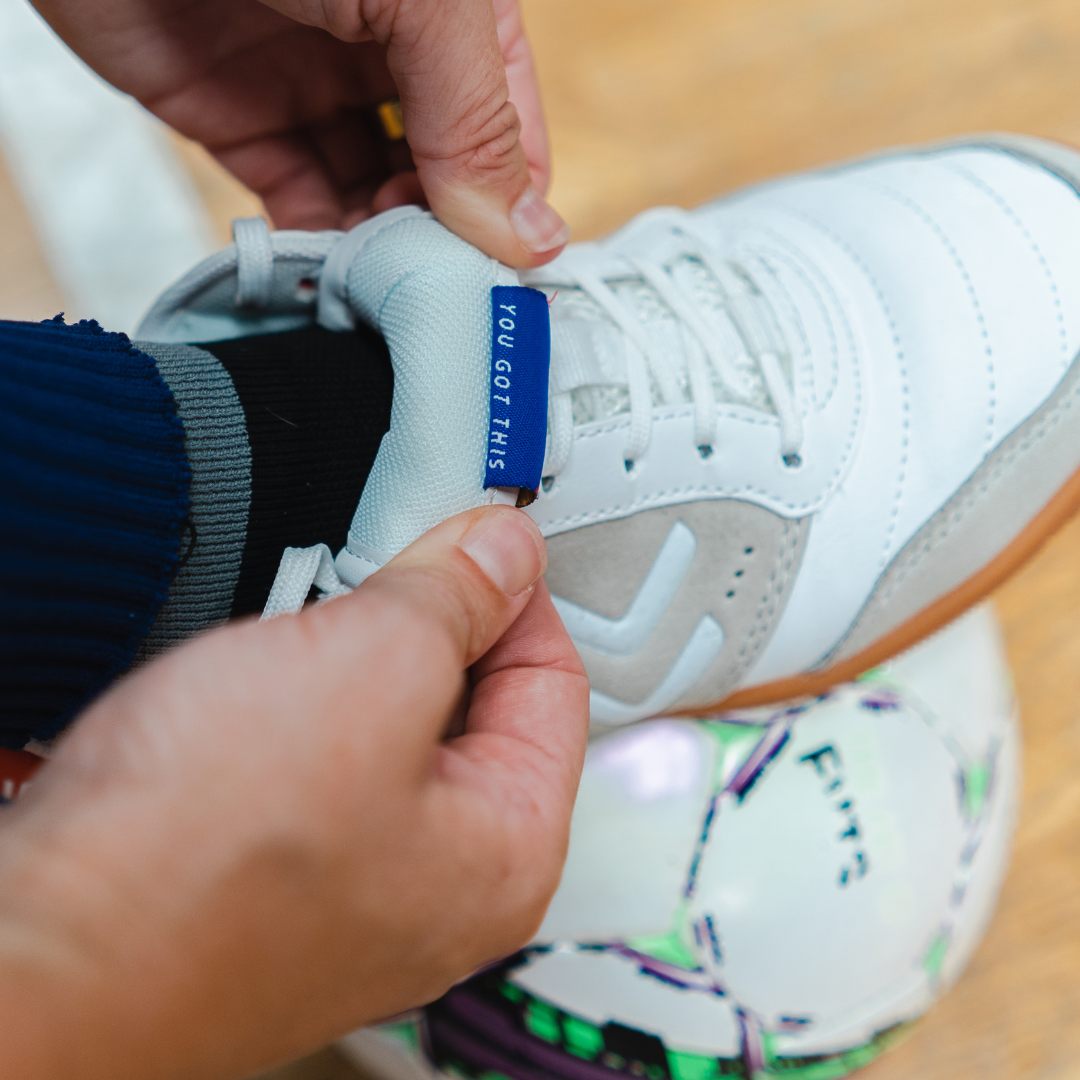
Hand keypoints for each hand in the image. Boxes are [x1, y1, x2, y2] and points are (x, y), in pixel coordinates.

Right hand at [0, 506, 588, 1079]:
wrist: (39, 954)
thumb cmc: (197, 861)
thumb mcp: (369, 671)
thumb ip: (456, 599)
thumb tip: (506, 551)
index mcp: (506, 852)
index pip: (556, 682)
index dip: (517, 590)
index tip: (472, 535)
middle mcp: (440, 885)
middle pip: (471, 706)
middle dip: (423, 625)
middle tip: (371, 575)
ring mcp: (354, 885)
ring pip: (383, 727)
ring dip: (343, 660)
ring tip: (292, 633)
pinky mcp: (273, 873)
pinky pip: (312, 760)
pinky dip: (290, 705)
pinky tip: (244, 688)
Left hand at [30, 0, 569, 266]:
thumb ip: (474, 115)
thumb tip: (524, 232)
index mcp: (454, 15)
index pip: (510, 131)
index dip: (512, 205)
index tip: (497, 273)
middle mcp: (391, 55)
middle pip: (443, 176)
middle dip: (442, 234)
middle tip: (428, 281)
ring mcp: (315, 89)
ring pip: (371, 199)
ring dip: (381, 250)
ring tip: (378, 283)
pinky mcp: (240, 123)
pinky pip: (297, 202)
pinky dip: (316, 246)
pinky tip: (328, 276)